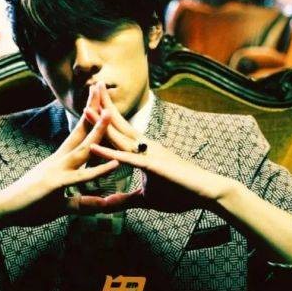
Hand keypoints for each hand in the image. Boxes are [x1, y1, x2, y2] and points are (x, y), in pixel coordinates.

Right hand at [0, 88, 141, 226]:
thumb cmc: (28, 206)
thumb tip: (99, 203)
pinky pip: (81, 177)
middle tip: (101, 86)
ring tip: (111, 113)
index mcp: (59, 162)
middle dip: (91, 109)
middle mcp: (59, 161)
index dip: (88, 116)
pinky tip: (115, 163)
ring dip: (97, 131)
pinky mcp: (55, 185)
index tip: (97, 98)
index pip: (77, 134)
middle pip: (80, 132)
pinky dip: (99, 171)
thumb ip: (82, 203)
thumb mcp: (61, 204)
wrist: (1, 210)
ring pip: (82, 148)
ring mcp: (57, 171)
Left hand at [86, 83, 236, 212]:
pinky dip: (109, 153)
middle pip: (119, 124)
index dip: (106, 116)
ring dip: (101, 123)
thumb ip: (125, 200)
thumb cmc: (180, 193)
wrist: (207, 192)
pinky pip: (127, 158)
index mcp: (143, 150)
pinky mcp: (152, 166)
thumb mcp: (145, 199)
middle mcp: (145, 146)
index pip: (121, 130)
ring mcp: (149, 153)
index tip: (91, 102)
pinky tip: (93, 147)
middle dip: (103, 106)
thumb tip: (107, 203)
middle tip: (90, 86)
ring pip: (120, 136)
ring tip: (84, 109)